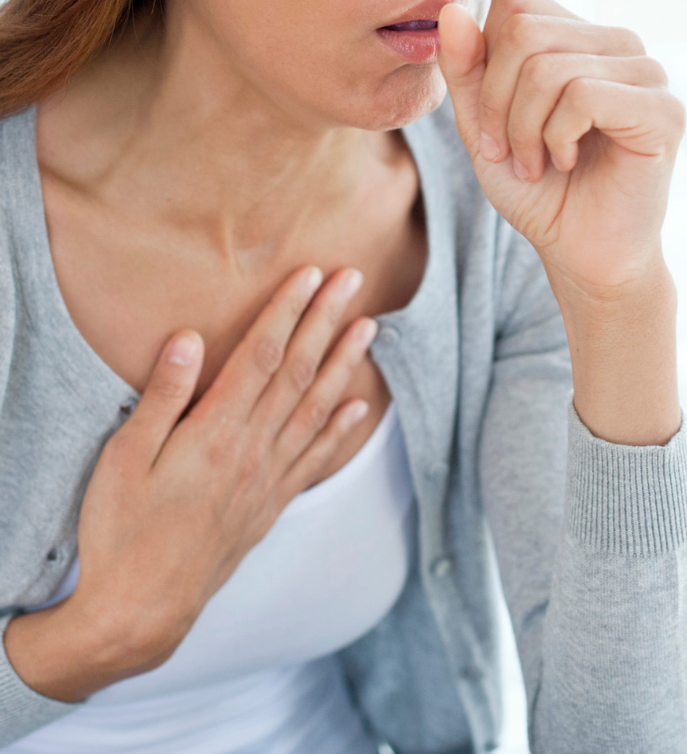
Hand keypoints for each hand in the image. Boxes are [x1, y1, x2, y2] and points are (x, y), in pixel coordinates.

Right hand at [4, 267, 375, 701]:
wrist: (142, 609)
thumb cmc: (122, 531)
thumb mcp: (123, 459)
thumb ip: (161, 396)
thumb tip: (189, 338)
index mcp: (216, 431)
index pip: (262, 355)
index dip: (288, 310)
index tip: (310, 274)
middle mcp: (253, 449)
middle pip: (298, 371)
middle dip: (326, 319)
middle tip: (352, 280)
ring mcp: (268, 477)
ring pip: (317, 407)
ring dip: (344, 364)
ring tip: (368, 327)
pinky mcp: (271, 503)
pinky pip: (316, 458)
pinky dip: (340, 429)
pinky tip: (359, 407)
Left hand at [438, 0, 684, 298]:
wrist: (582, 255)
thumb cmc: (539, 191)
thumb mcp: (482, 126)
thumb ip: (466, 69)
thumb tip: (451, 10)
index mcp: (580, 36)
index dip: (485, 59)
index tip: (489, 121)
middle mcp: (619, 44)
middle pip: (524, 31)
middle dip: (496, 101)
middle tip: (505, 152)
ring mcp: (647, 73)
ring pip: (550, 66)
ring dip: (523, 128)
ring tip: (535, 164)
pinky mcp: (665, 110)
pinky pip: (584, 95)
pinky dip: (556, 138)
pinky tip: (567, 162)